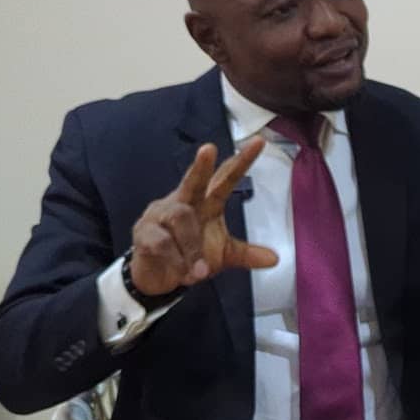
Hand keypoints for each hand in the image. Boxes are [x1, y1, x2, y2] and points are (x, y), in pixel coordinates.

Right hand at [128, 138, 277, 296]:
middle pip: (193, 181)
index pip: (224, 178)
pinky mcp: (144, 232)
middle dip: (201, 166)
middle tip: (209, 148)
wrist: (157, 277)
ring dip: (192, 247)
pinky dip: (177, 259)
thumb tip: (275, 259)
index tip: (258, 142)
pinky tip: (184, 273)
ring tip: (201, 272)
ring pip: (180, 218)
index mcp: (205, 203)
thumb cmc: (191, 257)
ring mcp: (160, 215)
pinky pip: (162, 241)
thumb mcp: (223, 256)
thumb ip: (246, 254)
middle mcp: (182, 202)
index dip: (240, 161)